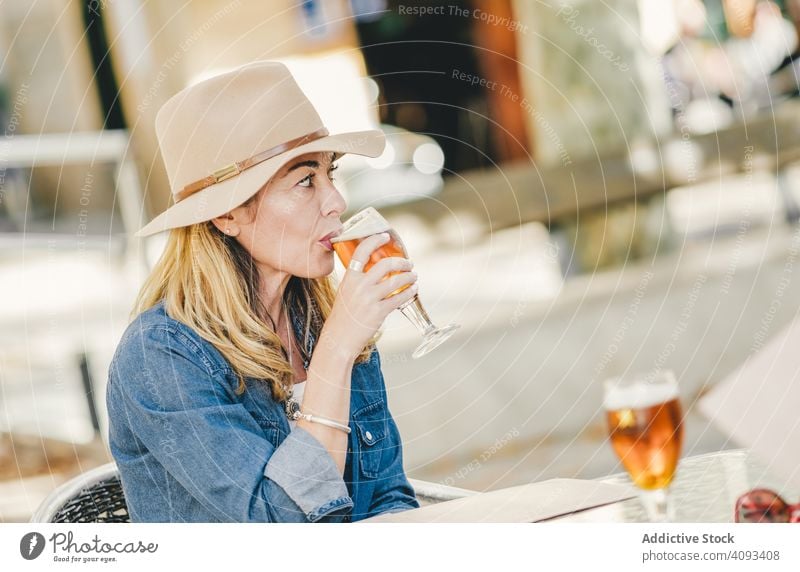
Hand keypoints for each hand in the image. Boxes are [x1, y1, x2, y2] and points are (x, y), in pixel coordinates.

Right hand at [323, 232, 417, 358]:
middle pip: (385, 264)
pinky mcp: (378, 312)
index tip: (385, 236)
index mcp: (349, 278)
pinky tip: (413, 290)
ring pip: (396, 281)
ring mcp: (369, 299)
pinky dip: (409, 293)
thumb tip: (375, 270)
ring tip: (414, 276)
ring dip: (409, 277)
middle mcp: (359, 286)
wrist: (339, 338)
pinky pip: (399, 299)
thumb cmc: (343, 316)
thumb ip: (357, 280)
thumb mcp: (345, 292)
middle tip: (408, 262)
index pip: (361, 252)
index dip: (374, 241)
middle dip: (401, 261)